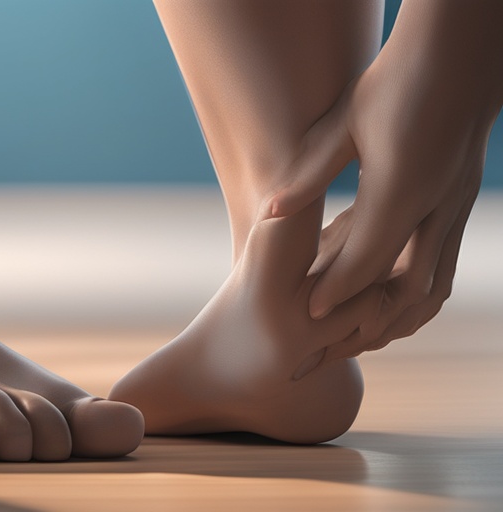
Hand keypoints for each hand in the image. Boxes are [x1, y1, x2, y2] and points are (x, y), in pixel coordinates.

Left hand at [264, 38, 494, 357]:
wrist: (463, 55)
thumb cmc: (398, 81)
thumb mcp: (346, 123)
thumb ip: (308, 172)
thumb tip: (269, 209)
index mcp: (404, 191)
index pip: (365, 260)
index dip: (335, 291)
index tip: (307, 315)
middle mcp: (438, 208)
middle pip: (408, 290)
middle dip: (370, 320)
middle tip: (331, 341)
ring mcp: (456, 207)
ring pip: (435, 284)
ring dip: (397, 312)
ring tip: (357, 328)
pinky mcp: (460, 201)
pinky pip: (441, 262)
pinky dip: (411, 285)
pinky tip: (373, 282)